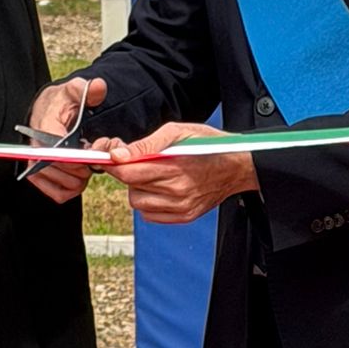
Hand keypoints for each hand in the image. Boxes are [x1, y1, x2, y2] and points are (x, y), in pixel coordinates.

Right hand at [25, 77, 108, 203]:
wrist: (48, 112)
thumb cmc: (62, 103)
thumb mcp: (75, 91)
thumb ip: (88, 90)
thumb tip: (98, 87)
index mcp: (44, 129)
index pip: (61, 154)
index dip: (80, 158)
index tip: (90, 151)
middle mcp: (34, 150)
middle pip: (66, 172)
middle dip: (85, 167)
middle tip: (92, 157)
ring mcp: (34, 167)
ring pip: (65, 186)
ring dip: (81, 179)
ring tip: (85, 164)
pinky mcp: (38, 179)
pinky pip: (60, 195)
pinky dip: (73, 189)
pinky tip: (77, 176)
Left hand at [108, 123, 257, 224]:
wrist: (237, 166)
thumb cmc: (208, 144)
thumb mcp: (178, 131)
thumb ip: (146, 143)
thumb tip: (119, 154)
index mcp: (175, 167)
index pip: (128, 173)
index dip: (114, 164)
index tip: (110, 157)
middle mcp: (177, 191)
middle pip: (130, 187)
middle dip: (128, 173)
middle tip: (138, 161)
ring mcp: (181, 207)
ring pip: (138, 203)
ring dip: (139, 189)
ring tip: (153, 175)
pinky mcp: (184, 216)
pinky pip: (150, 215)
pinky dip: (149, 202)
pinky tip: (161, 188)